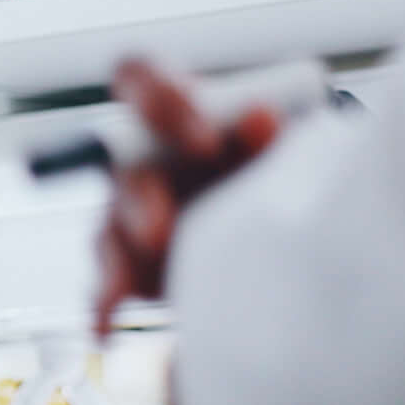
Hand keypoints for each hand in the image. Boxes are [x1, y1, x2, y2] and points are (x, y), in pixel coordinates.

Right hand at [91, 60, 287, 337]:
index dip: (158, 101)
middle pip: (117, 164)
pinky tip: (106, 326)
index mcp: (176, 112)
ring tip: (129, 291)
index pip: (137, 78)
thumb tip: (261, 117)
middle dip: (136, 197)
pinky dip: (105, 305)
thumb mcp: (287, 143)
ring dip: (117, 258)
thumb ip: (271, 133)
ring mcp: (135, 215)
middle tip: (162, 230)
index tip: (203, 140)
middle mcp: (145, 160)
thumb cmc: (286, 171)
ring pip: (106, 229)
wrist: (300, 236)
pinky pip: (107, 284)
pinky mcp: (136, 267)